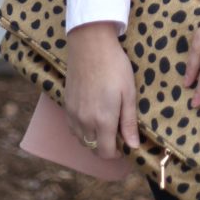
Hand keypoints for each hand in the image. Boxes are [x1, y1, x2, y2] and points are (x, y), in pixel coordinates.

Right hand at [65, 22, 139, 158]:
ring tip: (106, 124)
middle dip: (105, 147)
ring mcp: (73, 114)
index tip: (124, 146)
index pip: (106, 153)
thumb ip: (129, 123)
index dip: (116, 154)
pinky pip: (73, 128)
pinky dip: (82, 130)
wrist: (90, 45)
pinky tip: (91, 116)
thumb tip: (133, 147)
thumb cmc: (114, 66)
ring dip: (93, 139)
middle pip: (93, 149)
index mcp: (103, 121)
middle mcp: (84, 122)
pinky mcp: (66, 104)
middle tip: (117, 133)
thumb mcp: (128, 93)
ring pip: (81, 140)